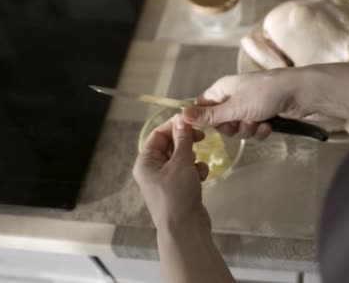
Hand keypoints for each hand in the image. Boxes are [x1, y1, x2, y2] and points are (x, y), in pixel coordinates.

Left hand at [133, 114, 209, 231]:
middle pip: (170, 145)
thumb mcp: (181, 163)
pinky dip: (196, 171)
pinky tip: (202, 177)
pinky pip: (187, 171)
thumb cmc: (177, 193)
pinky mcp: (179, 189)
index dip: (174, 125)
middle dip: (186, 142)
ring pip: (181, 158)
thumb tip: (182, 119)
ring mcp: (166, 180)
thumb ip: (183, 140)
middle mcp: (153, 170)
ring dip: (193, 157)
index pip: (158, 135)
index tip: (192, 120)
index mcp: (145, 162)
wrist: (184, 228)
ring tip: (198, 163)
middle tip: (202, 136)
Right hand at [182, 69, 311, 139]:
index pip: (203, 106)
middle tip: (240, 124)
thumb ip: (209, 115)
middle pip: (221, 121)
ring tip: (259, 123)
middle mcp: (234, 96)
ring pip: (239, 127)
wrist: (300, 93)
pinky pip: (254, 128)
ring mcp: (251, 105)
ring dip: (248, 130)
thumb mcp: (234, 107)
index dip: (204, 120)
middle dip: (231, 128)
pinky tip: (269, 126)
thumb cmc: (265, 94)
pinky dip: (261, 130)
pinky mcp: (265, 114)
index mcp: (223, 89)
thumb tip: (181, 115)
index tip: (205, 131)